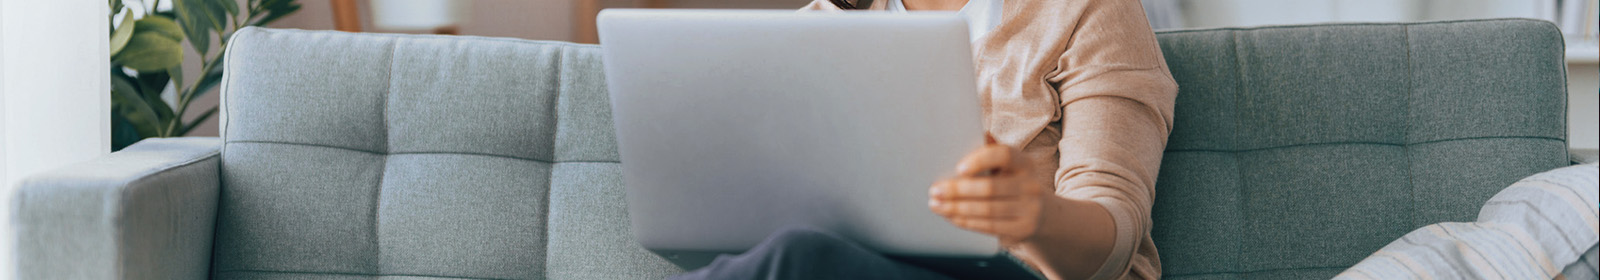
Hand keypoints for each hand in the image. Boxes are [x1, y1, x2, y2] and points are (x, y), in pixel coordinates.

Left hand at [928, 134, 1052, 244]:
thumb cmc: (1013, 183)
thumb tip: (961, 131)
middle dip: (957, 190)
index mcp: (1024, 163)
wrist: (1043, 214)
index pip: (1004, 155)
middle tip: (934, 190)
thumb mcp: (1008, 166)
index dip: (981, 160)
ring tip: (935, 205)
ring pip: (987, 210)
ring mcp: (1030, 209)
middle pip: (990, 187)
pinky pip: (989, 226)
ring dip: (956, 208)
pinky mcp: (1023, 229)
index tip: (958, 168)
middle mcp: (1031, 185)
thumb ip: (990, 151)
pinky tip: (951, 216)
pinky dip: (966, 221)